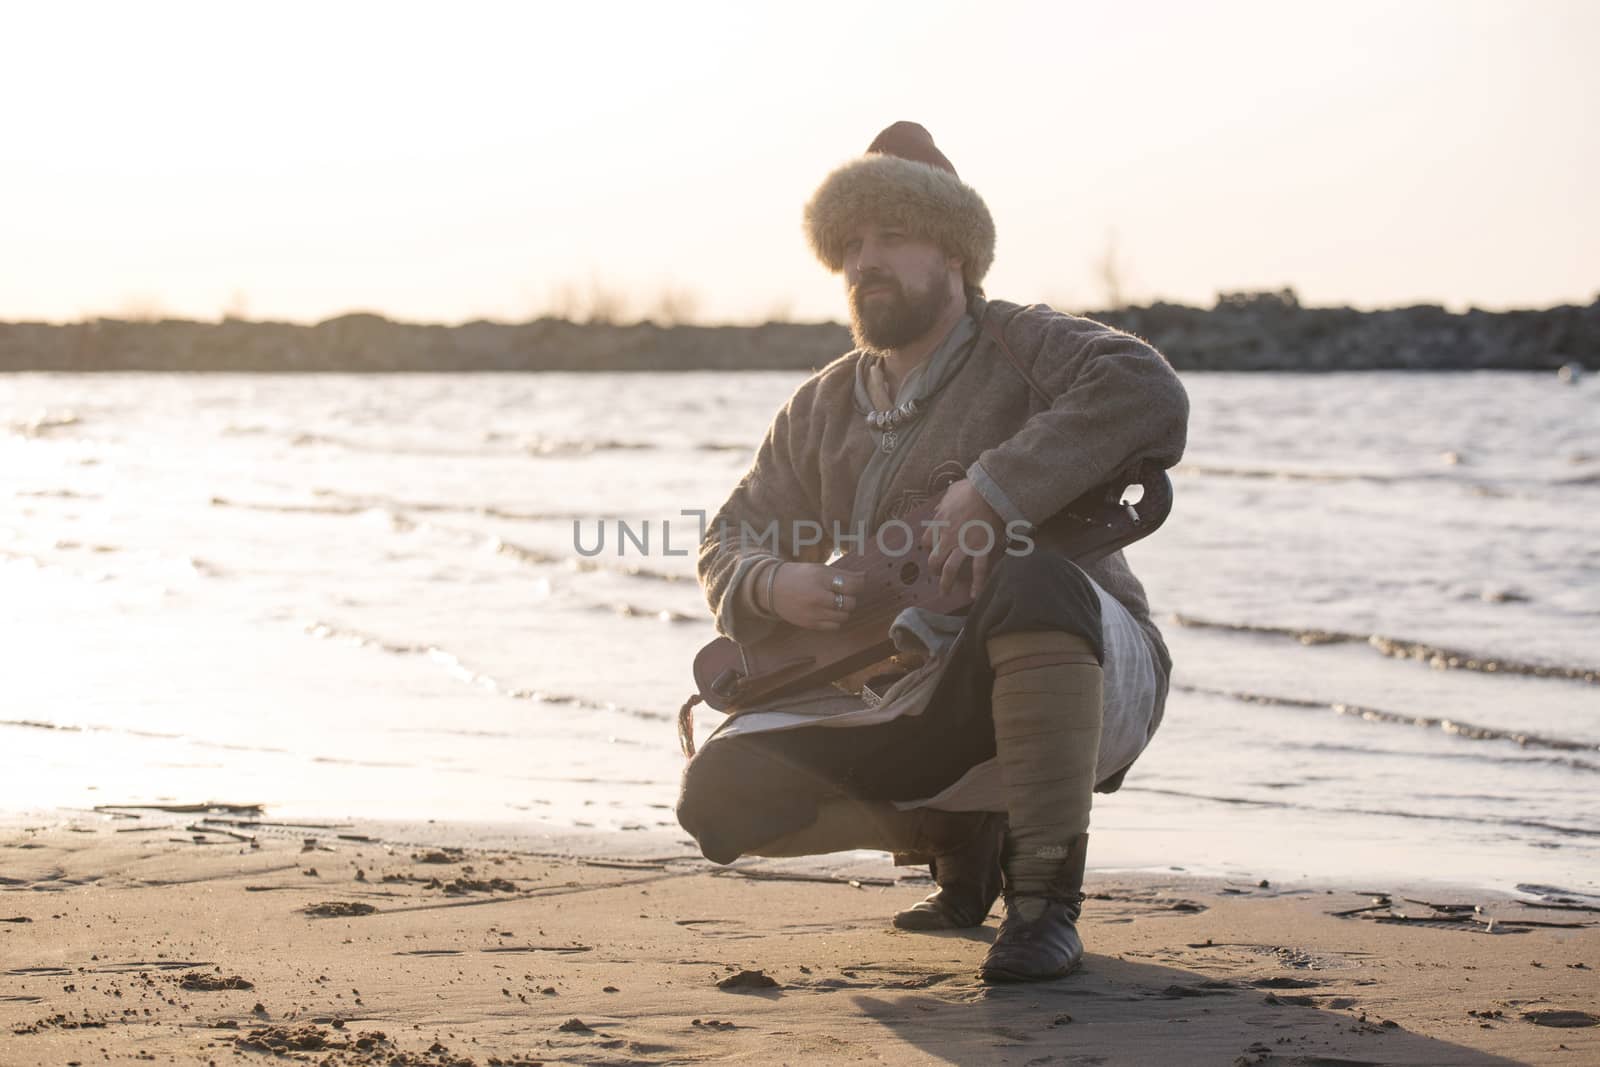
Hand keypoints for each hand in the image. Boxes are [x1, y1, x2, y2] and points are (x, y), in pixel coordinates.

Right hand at [770, 563, 865, 630]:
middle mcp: (818, 596)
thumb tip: (865, 576)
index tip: (858, 582)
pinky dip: (836, 619)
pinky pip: (834, 626)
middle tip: (842, 592)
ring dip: (844, 609)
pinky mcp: (810, 624)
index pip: (853, 585)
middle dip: (850, 597)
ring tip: (834, 602)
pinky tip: (828, 611)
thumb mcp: (819, 569)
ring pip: (844, 616)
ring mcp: (814, 613)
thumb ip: (842, 573)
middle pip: (850, 602)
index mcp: (820, 578)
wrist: (772, 589)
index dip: (860, 583)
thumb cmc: (798, 576)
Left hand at [919, 479, 1002, 598]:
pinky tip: (974, 595)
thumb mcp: (951, 492)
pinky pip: (979, 570)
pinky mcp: (981, 549)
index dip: (928, 547)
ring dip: (946, 583)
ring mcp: (964, 546)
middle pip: (935, 559)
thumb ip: (943, 503)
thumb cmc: (971, 489)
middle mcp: (948, 538)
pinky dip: (977, 584)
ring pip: (950, 569)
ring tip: (945, 592)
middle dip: (934, 569)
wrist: (989, 493)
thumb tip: (939, 508)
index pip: (926, 541)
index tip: (931, 550)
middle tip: (936, 574)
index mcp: (940, 524)